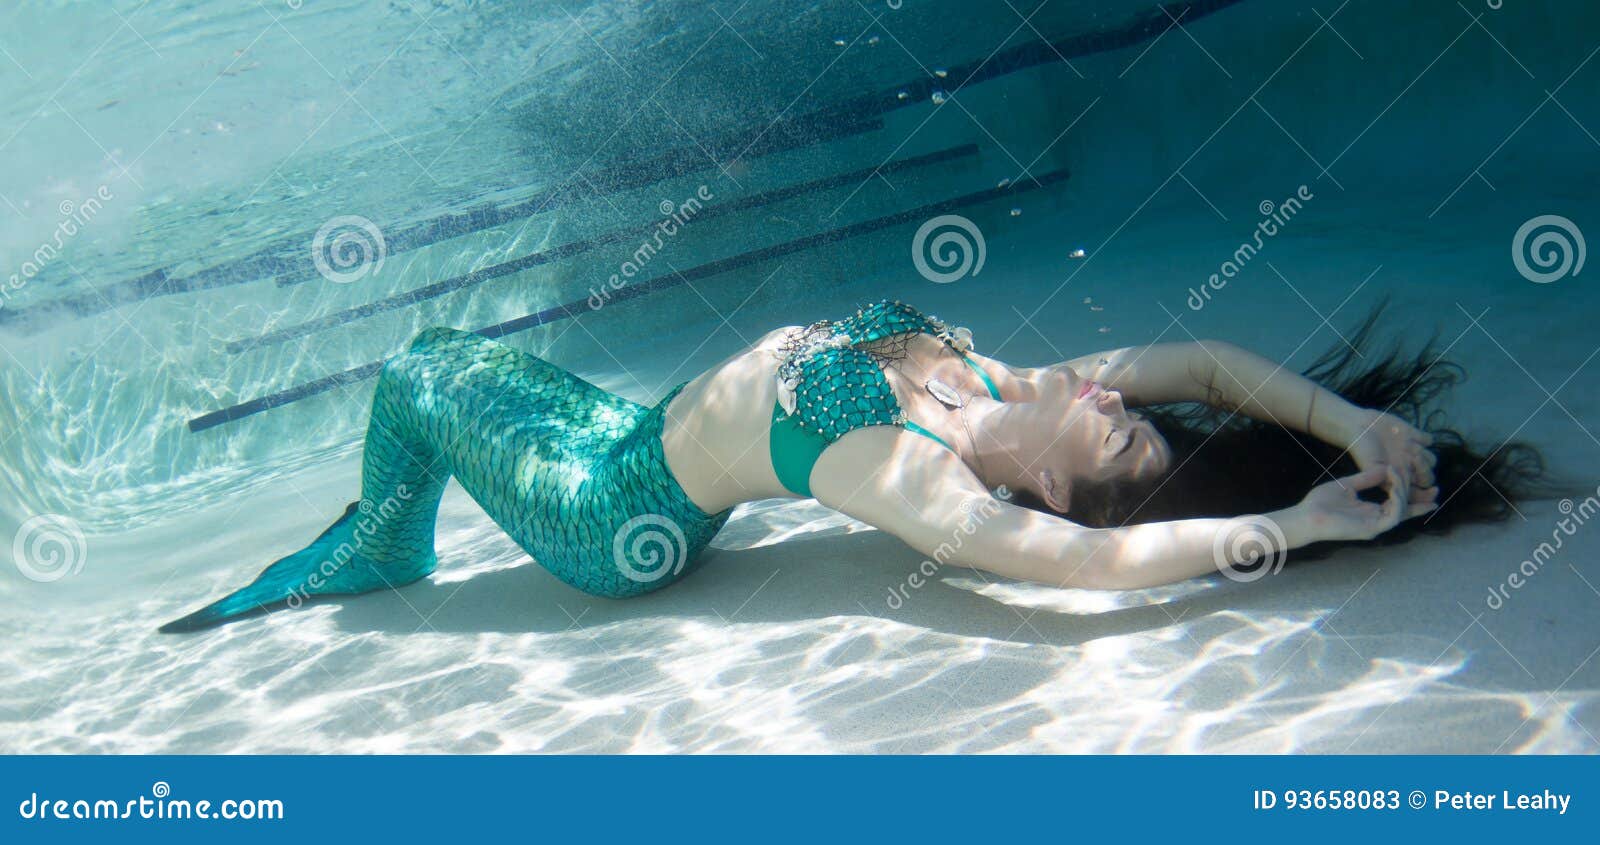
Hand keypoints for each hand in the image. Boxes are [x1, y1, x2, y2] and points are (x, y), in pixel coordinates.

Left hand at [1297, 466, 1435, 542]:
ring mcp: (1374, 527)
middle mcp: (1376, 521)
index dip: (1417, 498)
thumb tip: (1384, 468)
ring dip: (1403, 490)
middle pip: (1406, 509)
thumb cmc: (1320, 503)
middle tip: (1424, 477)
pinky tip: (1394, 486)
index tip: (1431, 487)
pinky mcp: (1371, 529)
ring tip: (1399, 472)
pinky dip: (1397, 502)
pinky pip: (1393, 516)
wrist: (1306, 515)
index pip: (1399, 506)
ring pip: (1401, 510)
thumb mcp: (1346, 485)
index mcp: (1371, 512)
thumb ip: (1366, 478)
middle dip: (1419, 495)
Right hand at [1344, 407, 1438, 504]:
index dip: (1428, 495)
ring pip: (1432, 459)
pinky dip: (1424, 439)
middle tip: (1414, 458)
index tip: (1434, 490)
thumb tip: (1404, 489)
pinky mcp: (1415, 435)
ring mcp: (1412, 452)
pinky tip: (1408, 435)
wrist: (1357, 425)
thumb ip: (1387, 480)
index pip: (1418, 493)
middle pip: (1428, 477)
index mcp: (1398, 478)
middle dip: (1425, 470)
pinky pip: (1430, 440)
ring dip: (1422, 453)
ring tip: (1406, 444)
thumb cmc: (1361, 449)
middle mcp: (1407, 467)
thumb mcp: (1370, 468)